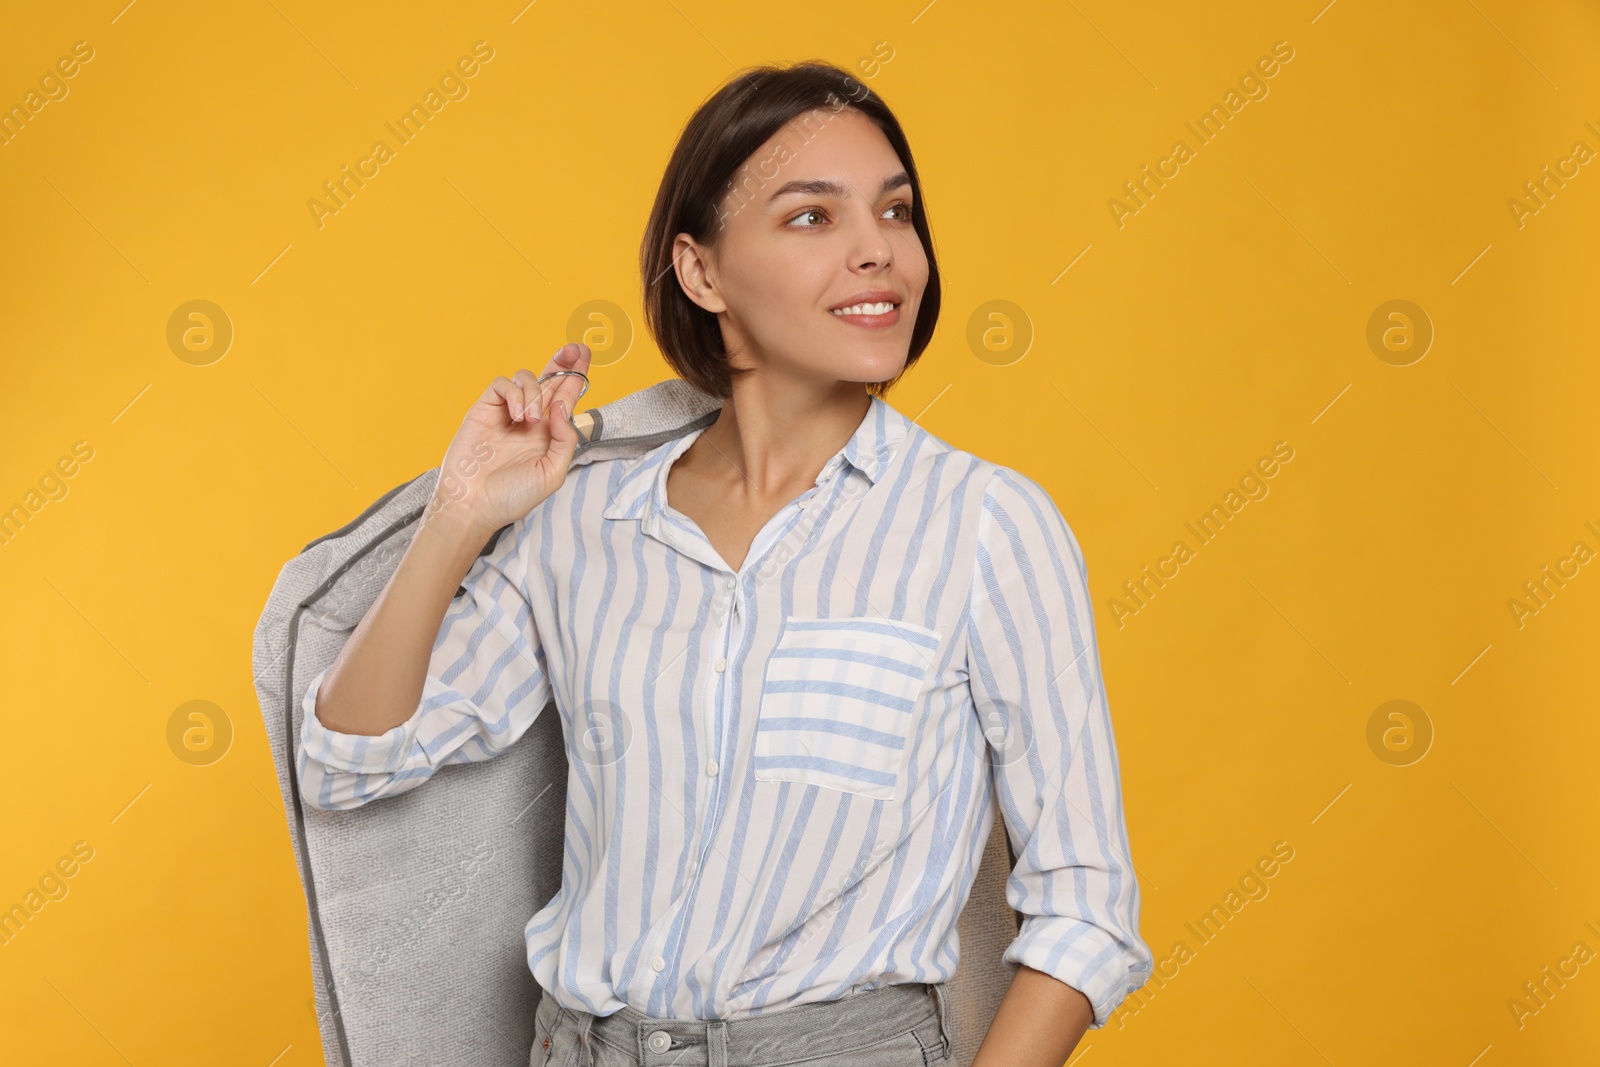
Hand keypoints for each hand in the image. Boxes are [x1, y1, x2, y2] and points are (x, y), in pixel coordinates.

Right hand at [425, 343, 593, 533]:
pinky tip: (518, 415)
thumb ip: (565, 440)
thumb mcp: (551, 473)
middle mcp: (530, 420)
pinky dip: (514, 393)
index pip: (566, 398)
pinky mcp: (485, 409)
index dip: (576, 376)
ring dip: (535, 392)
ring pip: (527, 379)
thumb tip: (564, 408)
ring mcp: (507, 413)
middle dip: (564, 362)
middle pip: (550, 380)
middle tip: (575, 349)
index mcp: (549, 434)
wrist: (474, 505)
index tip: (585, 355)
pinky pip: (502, 384)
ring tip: (531, 420)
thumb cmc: (512, 496)